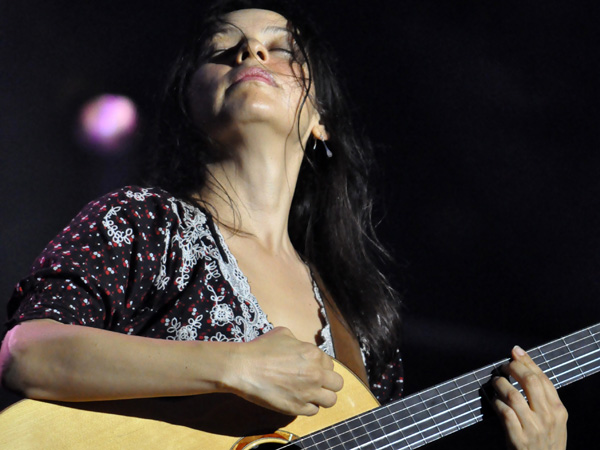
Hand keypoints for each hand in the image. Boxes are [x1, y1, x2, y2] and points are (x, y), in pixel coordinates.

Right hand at [223, 327, 343, 415]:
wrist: (243, 368)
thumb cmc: (260, 348)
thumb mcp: (283, 334)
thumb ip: (299, 342)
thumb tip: (301, 347)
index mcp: (313, 354)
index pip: (330, 364)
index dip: (321, 367)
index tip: (311, 369)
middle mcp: (315, 374)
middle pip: (337, 383)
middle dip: (328, 382)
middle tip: (315, 382)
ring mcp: (308, 392)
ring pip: (331, 400)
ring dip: (322, 397)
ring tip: (310, 394)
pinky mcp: (297, 407)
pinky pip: (313, 411)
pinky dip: (308, 406)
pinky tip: (298, 400)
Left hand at [491, 346, 567, 449]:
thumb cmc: (546, 440)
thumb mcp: (553, 419)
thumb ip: (543, 397)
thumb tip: (524, 365)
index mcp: (558, 410)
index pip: (543, 378)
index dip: (527, 362)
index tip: (515, 351)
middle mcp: (548, 417)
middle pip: (530, 382)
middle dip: (513, 368)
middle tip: (503, 366)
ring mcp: (533, 429)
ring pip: (513, 396)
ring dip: (500, 384)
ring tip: (496, 382)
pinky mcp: (518, 439)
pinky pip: (504, 413)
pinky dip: (496, 403)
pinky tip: (494, 400)